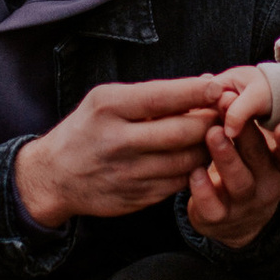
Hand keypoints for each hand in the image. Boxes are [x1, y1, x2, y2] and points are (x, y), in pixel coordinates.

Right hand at [13, 78, 229, 228]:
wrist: (54, 176)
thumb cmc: (87, 129)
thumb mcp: (106, 100)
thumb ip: (152, 94)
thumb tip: (205, 81)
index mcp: (109, 109)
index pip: (163, 98)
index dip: (197, 92)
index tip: (219, 87)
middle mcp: (118, 141)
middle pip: (183, 132)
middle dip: (211, 121)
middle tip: (224, 113)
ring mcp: (128, 173)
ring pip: (187, 160)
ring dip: (208, 147)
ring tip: (213, 134)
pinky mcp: (137, 198)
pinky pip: (179, 182)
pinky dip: (193, 168)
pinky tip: (193, 157)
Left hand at [186, 102, 279, 249]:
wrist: (232, 218)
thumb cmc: (241, 165)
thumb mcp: (250, 145)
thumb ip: (236, 115)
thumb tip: (208, 79)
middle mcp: (268, 184)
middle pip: (262, 160)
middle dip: (247, 134)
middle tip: (230, 108)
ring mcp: (244, 203)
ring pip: (239, 182)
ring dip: (226, 157)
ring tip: (212, 135)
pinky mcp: (220, 218)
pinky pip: (213, 206)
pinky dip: (203, 190)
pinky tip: (194, 172)